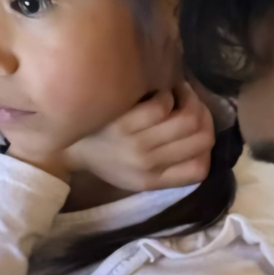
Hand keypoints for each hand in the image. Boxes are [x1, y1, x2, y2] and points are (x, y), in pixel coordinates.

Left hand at [66, 81, 215, 190]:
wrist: (68, 146)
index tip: (196, 129)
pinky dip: (165, 95)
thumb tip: (201, 135)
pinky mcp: (124, 124)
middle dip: (202, 115)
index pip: (200, 169)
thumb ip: (168, 165)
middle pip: (201, 138)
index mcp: (154, 181)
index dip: (205, 146)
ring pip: (187, 120)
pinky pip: (161, 105)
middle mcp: (149, 165)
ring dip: (187, 100)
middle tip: (191, 103)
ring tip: (178, 94)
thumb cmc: (106, 156)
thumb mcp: (137, 175)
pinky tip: (156, 94)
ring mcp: (137, 145)